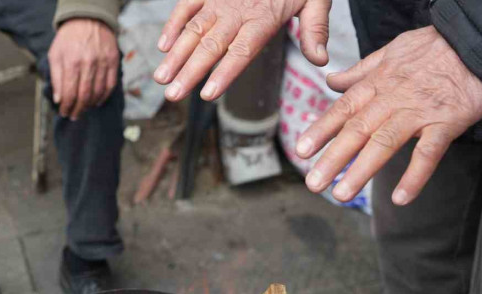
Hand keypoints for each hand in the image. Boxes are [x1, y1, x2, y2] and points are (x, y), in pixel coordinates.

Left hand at [48, 18, 119, 120]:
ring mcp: (103, 63)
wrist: (88, 19)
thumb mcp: (55, 54)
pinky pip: (110, 85)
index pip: (70, 93)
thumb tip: (59, 99)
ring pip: (98, 92)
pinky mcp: (113, 62)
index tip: (64, 112)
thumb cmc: (69, 38)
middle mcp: (88, 63)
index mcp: (72, 62)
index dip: (67, 107)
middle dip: (78, 109)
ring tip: (83, 109)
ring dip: (90, 105)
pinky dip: (103, 97)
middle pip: (84, 96)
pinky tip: (96, 101)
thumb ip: (56, 77)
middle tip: (74, 116)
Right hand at [154, 0, 331, 101]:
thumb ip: (315, 29)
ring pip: (194, 29)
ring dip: (175, 55)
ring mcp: (220, 0)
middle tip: (172, 95)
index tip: (208, 94)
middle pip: (211, 45)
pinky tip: (163, 46)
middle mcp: (238, 11)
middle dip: (189, 71)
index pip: (241, 50)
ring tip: (161, 78)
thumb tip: (320, 60)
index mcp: (264, 18)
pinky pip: (187, 5)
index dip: (224, 72)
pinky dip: (173, 24)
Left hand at [296, 26, 481, 204]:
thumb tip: (331, 81)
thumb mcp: (389, 51)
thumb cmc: (433, 48)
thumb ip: (359, 71)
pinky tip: (400, 198)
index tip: (301, 151)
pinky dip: (414, 176)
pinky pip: (428, 153)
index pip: (342, 109)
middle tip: (313, 184)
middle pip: (356, 131)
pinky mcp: (446, 123)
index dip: (320, 130)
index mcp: (376, 84)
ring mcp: (419, 112)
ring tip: (341, 194)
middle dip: (333, 159)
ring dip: (361, 171)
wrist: (478, 43)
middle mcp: (392, 99)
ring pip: (384, 143)